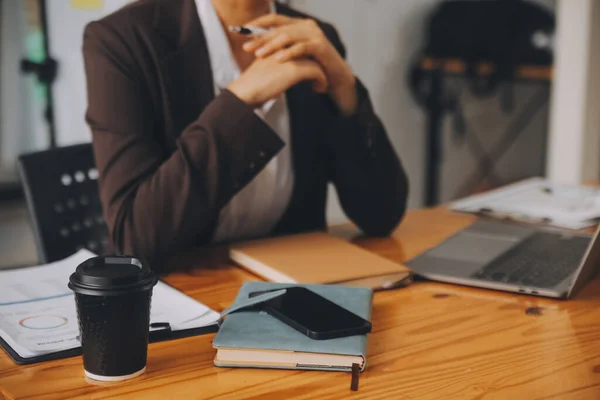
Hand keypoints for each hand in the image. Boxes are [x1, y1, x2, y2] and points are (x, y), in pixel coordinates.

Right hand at [228, 55, 327, 107]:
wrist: (245, 91)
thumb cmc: (252, 84)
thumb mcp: (265, 67)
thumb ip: (277, 64)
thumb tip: (289, 72)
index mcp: (277, 44)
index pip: (299, 46)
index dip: (307, 58)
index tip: (311, 70)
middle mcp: (285, 46)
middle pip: (310, 51)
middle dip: (317, 64)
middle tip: (320, 77)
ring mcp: (290, 56)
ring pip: (316, 61)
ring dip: (321, 74)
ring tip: (320, 85)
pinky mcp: (295, 69)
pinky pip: (317, 72)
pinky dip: (321, 81)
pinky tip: (318, 89)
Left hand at [242, 15, 357, 115]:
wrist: (336, 77)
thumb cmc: (313, 66)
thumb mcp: (294, 55)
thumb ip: (279, 48)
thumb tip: (255, 47)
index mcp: (298, 24)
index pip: (273, 20)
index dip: (256, 25)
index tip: (239, 32)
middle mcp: (306, 25)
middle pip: (278, 28)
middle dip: (260, 38)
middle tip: (246, 47)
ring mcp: (315, 34)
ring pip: (288, 36)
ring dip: (272, 45)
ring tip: (259, 55)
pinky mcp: (321, 46)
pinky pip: (302, 47)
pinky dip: (289, 53)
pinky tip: (278, 60)